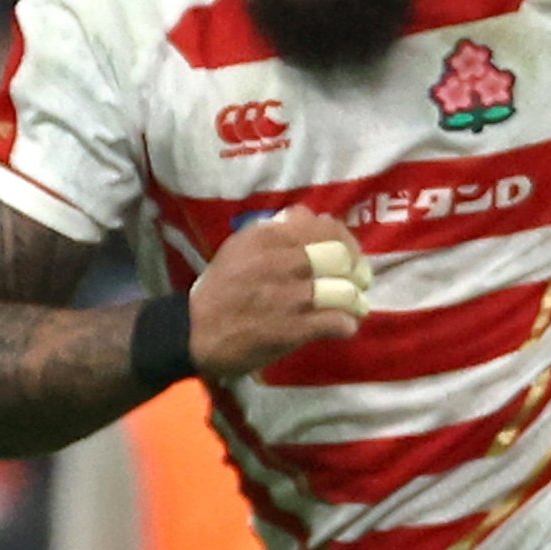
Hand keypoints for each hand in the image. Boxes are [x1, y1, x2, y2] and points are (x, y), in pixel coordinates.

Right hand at [188, 206, 370, 379]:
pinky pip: (340, 322)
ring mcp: (290, 296)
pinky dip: (346, 325)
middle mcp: (281, 261)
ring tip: (349, 307)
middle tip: (354, 282)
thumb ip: (277, 231)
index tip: (347, 255)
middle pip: (342, 256)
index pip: (325, 227)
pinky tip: (339, 327)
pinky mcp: (295, 328)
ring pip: (347, 290)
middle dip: (355, 270)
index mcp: (267, 236)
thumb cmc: (223, 289)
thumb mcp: (242, 247)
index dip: (346, 242)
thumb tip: (313, 217)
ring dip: (353, 301)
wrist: (195, 332)